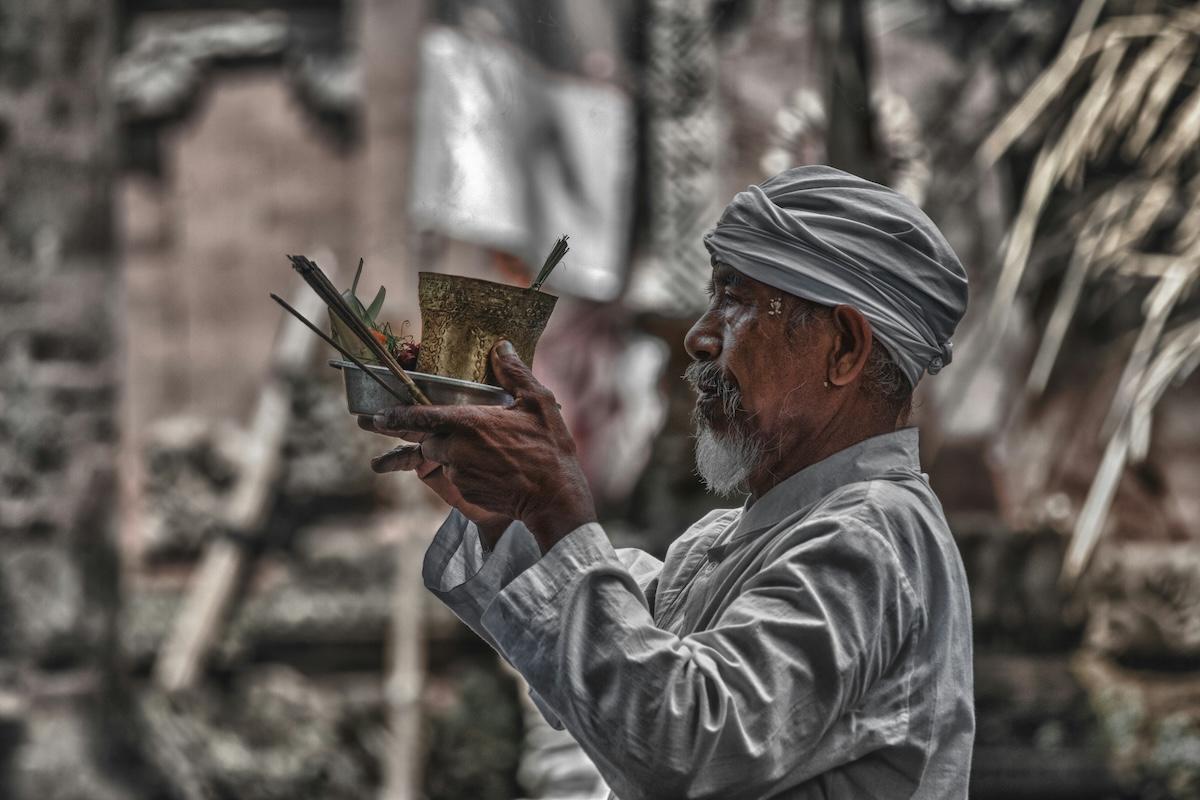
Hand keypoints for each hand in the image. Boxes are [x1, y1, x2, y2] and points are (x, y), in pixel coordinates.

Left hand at [360, 341, 595, 552]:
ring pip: (441, 460)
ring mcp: (459, 474)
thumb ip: (514, 373)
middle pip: (428, 440)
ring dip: (450, 454)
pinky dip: (465, 471)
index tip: (378, 415)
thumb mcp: (539, 402)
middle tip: (435, 430)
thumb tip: (502, 346)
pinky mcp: (466, 493)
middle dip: (428, 436)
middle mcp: (457, 449)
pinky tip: (491, 468)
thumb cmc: (549, 447)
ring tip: (480, 452)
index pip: (421, 416)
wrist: (555, 497)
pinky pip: (455, 478)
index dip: (397, 415)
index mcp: (469, 422)